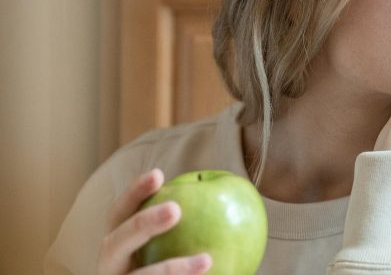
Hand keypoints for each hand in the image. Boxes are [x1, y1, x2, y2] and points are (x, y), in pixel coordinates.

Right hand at [97, 168, 211, 274]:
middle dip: (142, 224)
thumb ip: (188, 227)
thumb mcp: (171, 248)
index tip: (159, 174)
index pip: (119, 215)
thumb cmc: (169, 269)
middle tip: (176, 209)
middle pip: (116, 244)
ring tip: (207, 261)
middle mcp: (109, 270)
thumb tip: (233, 195)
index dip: (134, 193)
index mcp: (116, 249)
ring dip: (172, 270)